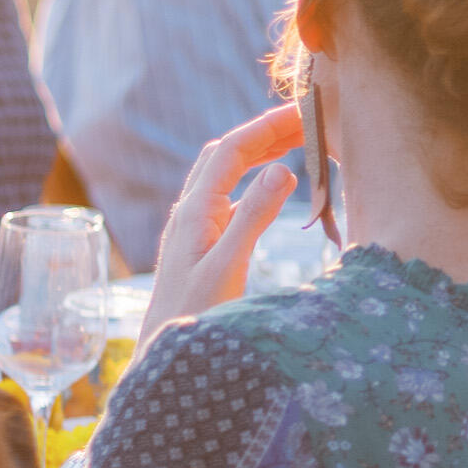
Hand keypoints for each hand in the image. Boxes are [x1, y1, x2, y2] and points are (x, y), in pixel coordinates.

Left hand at [138, 109, 301, 345]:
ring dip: (257, 152)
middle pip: (226, 155)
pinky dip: (253, 181)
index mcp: (195, 211)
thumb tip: (283, 168)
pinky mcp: (200, 244)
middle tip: (306, 119)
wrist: (161, 357)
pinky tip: (271, 186)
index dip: (266, 126)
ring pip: (225, 174)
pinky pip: (228, 197)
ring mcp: (193, 227)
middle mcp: (190, 212)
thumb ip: (253, 217)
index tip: (303, 110)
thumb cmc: (193, 317)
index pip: (231, 150)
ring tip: (295, 141)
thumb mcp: (227, 267)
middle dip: (264, 131)